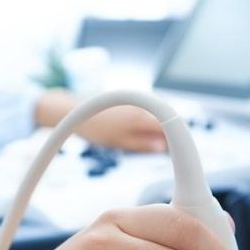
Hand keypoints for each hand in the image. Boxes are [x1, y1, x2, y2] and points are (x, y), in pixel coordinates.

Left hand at [35, 89, 166, 152]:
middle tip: (163, 149)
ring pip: (154, 115)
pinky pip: (144, 111)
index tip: (176, 149)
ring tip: (149, 142)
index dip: (176, 138)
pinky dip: (146, 121)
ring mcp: (135, 101)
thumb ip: (142, 144)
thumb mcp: (119, 142)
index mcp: (142, 116)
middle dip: (167, 132)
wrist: (72, 110)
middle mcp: (141, 105)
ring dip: (156, 127)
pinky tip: (137, 131)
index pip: (170, 125)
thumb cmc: (94, 128)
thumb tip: (162, 148)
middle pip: (164, 119)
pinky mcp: (128, 100)